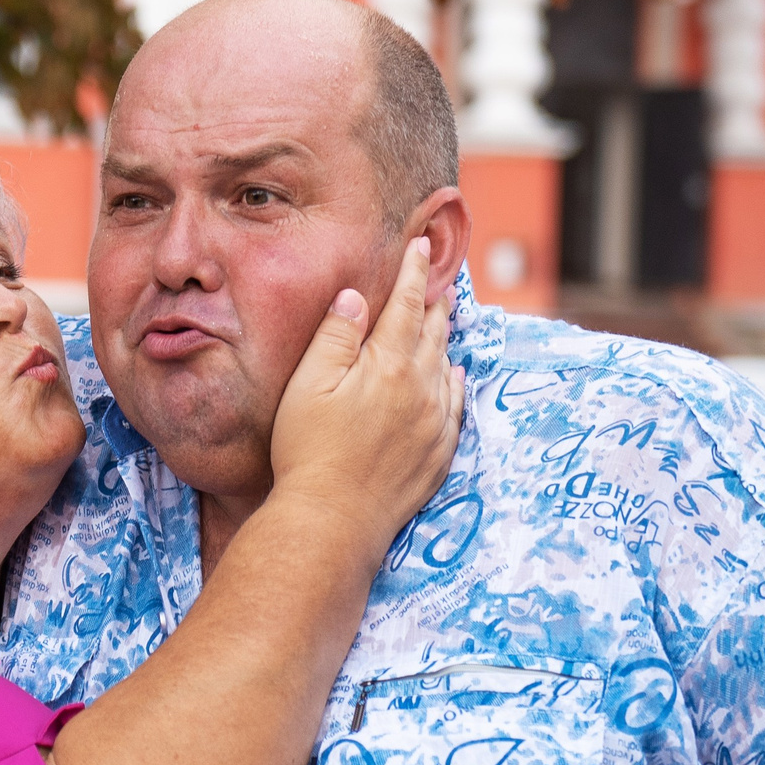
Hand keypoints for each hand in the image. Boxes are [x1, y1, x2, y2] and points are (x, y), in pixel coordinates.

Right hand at [267, 236, 463, 554]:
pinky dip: (454, 383)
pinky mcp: (438, 453)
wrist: (334, 519)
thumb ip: (336, 336)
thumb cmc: (309, 451)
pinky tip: (452, 376)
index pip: (406, 304)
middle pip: (433, 331)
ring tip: (444, 319)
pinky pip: (455, 406)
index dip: (414, 271)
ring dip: (445, 338)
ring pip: (446, 365)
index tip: (421, 245)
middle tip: (438, 278)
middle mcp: (421, 388)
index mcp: (388, 364)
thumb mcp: (309, 384)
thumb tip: (356, 297)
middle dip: (434, 300)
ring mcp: (434, 422)